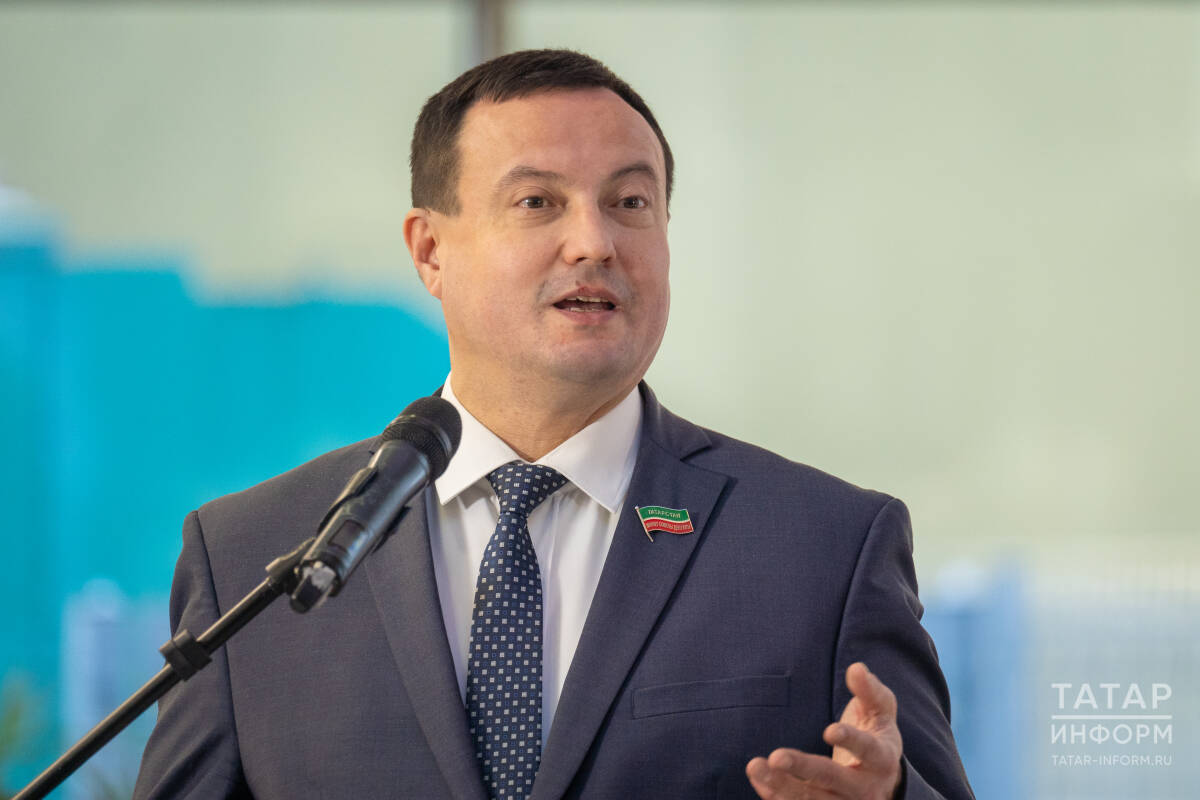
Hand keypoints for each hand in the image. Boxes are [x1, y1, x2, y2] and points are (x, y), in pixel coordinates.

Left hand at [746, 662, 902, 798]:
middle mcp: (865, 788)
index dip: (851, 741)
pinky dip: (776, 795)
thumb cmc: (877, 734)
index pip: (868, 751)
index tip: (829, 730)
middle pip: (832, 780)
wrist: (882, 781)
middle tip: (777, 756)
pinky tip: (758, 776)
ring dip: (781, 786)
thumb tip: (857, 669)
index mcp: (882, 759)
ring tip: (755, 765)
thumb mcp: (881, 711)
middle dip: (804, 769)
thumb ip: (870, 690)